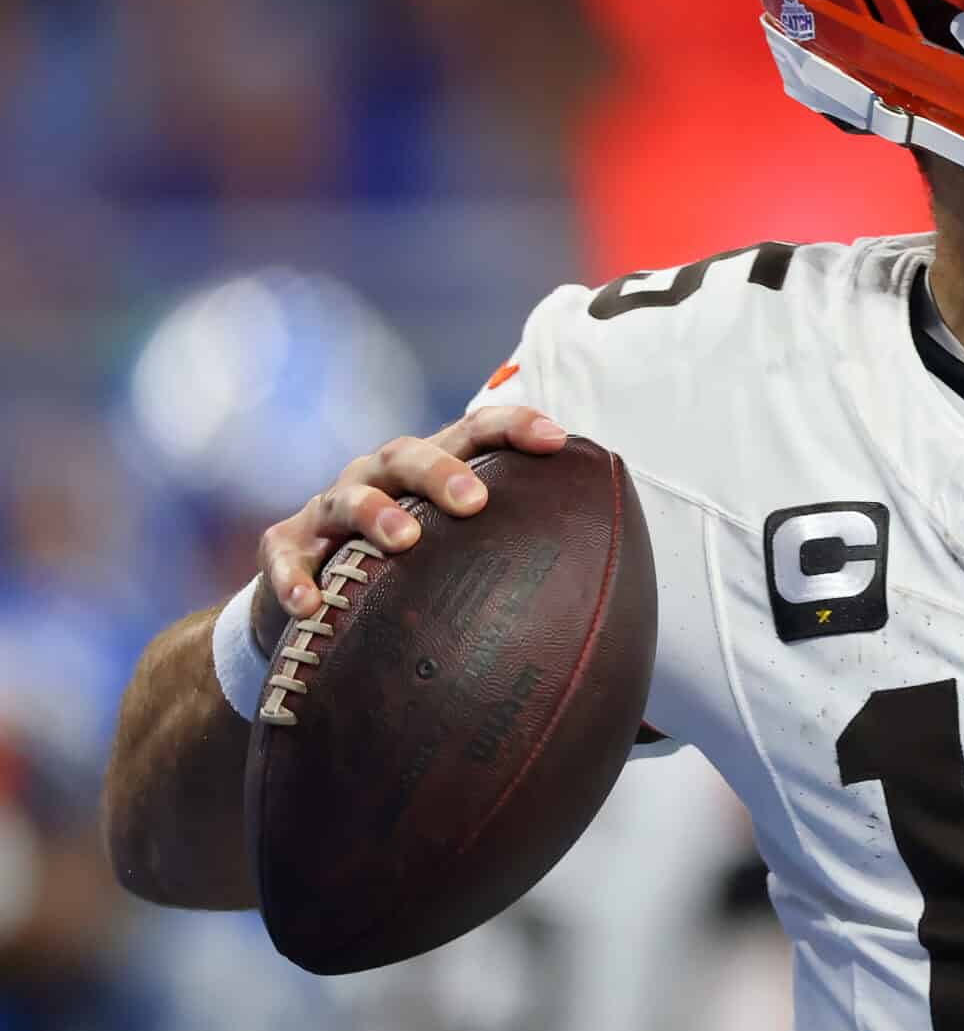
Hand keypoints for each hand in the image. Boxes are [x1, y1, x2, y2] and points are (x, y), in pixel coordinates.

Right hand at [248, 407, 567, 652]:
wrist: (317, 593)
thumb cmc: (412, 568)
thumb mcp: (459, 551)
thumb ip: (516, 554)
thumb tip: (610, 595)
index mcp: (432, 470)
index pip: (476, 432)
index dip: (515, 427)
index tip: (557, 439)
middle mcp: (381, 477)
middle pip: (410, 454)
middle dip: (443, 471)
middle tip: (475, 502)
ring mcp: (330, 510)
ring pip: (351, 496)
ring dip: (376, 514)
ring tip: (404, 541)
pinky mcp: (287, 547)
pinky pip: (287, 556)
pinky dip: (296, 577)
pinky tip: (311, 603)